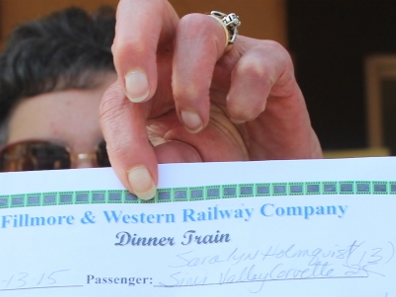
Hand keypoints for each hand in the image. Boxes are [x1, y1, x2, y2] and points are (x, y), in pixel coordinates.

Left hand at [102, 0, 321, 198]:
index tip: (142, 181)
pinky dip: (246, 90)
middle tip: (136, 92)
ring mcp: (227, 55)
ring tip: (195, 124)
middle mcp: (183, 57)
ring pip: (198, 29)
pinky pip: (256, 59)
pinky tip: (243, 117)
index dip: (122, 136)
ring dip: (189, 80)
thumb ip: (167, 162)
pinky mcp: (271, 64)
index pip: (120, 96)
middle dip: (133, 44)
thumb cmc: (222, 166)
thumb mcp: (188, 171)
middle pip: (146, 13)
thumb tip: (149, 167)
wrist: (275, 177)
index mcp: (150, 84)